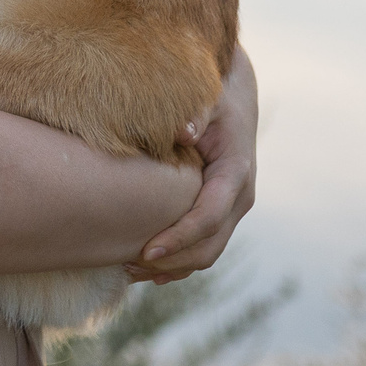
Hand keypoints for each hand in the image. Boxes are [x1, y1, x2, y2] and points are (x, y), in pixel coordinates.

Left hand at [124, 45, 256, 283]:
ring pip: (207, 252)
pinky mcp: (221, 211)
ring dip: (172, 267)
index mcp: (235, 172)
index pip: (209, 217)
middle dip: (171, 261)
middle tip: (126, 267)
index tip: (146, 251)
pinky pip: (203, 246)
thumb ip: (194, 113)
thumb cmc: (213, 93)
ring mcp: (232, 208)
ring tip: (128, 271)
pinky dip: (178, 261)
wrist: (235, 95)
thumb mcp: (206, 97)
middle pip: (209, 246)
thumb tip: (183, 133)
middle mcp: (239, 197)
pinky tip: (146, 271)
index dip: (179, 238)